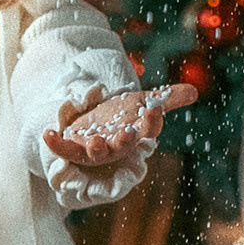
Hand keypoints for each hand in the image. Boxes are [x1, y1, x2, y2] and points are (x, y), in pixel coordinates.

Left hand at [42, 81, 197, 169]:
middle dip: (125, 140)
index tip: (155, 110)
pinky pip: (64, 149)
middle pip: (123, 145)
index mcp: (135, 133)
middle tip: (128, 133)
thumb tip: (195, 92)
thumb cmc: (122, 115)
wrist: (95, 123)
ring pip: (96, 152)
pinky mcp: (74, 147)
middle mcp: (117, 144)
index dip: (152, 122)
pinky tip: (49, 133)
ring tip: (95, 143)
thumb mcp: (143, 101)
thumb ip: (168, 97)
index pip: (148, 130)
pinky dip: (56, 144)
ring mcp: (94, 148)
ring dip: (96, 149)